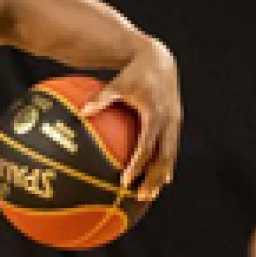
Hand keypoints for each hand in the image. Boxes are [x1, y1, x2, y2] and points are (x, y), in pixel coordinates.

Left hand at [81, 37, 181, 199]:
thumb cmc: (134, 72)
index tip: (125, 180)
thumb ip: (102, 98)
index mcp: (155, 114)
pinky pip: (171, 147)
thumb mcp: (118, 82)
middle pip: (164, 156)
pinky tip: (159, 180)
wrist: (159, 59)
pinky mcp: (174, 123)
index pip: (146, 146)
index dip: (137, 164)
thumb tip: (81, 112)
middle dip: (154, 178)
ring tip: (151, 194)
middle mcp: (169, 121)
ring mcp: (174, 123)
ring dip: (162, 175)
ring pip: (170, 154)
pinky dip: (165, 164)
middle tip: (142, 197)